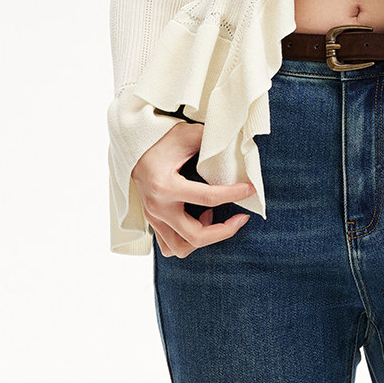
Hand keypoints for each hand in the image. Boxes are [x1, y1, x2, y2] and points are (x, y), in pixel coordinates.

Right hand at [131, 120, 254, 257]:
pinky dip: (187, 242)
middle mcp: (159, 208)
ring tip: (213, 217)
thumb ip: (208, 139)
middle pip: (196, 236)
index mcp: (166, 186)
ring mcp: (154, 219)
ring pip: (182, 248)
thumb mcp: (186, 134)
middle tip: (241, 218)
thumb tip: (234, 143)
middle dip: (225, 231)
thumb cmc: (161, 142)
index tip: (249, 189)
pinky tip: (197, 222)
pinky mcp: (154, 223)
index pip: (208, 198)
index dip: (233, 194)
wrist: (134, 151)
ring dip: (204, 238)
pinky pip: (170, 247)